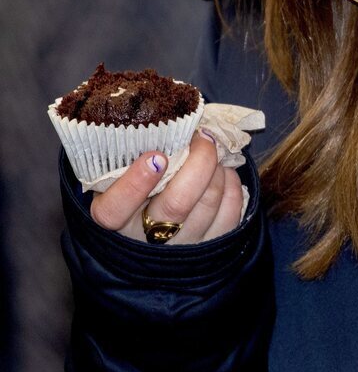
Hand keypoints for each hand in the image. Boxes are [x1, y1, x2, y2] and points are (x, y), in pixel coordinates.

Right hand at [89, 131, 243, 244]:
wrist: (150, 234)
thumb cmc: (133, 190)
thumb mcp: (118, 176)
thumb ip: (130, 157)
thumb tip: (169, 123)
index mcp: (112, 221)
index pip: (114, 210)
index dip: (135, 183)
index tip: (155, 157)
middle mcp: (145, 241)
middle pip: (177, 204)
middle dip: (198, 163)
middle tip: (202, 138)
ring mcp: (180, 248)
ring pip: (207, 204)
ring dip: (216, 169)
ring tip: (211, 152)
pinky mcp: (210, 247)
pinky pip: (230, 214)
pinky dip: (231, 185)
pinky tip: (222, 173)